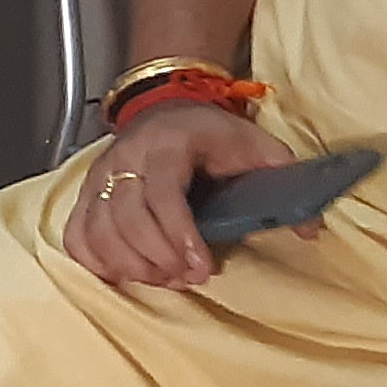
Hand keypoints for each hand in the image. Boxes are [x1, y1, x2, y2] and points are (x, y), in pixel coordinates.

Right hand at [58, 101, 293, 289]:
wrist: (168, 108)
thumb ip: (284, 180)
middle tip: (187, 277)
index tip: (201, 267)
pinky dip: (96, 261)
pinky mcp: (86, 193)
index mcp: (167, 145)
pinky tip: (125, 272)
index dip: (178, 235)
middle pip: (125, 218)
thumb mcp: (257, 146)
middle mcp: (126, 159)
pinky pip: (77, 234)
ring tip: (164, 277)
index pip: (161, 194)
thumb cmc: (212, 134)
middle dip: (157, 259)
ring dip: (130, 265)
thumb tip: (310, 228)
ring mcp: (100, 176)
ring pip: (98, 230)